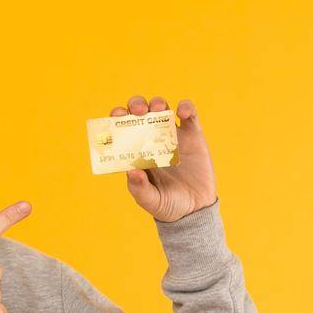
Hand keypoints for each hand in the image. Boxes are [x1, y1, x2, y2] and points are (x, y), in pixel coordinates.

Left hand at [115, 95, 217, 221]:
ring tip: (158, 109)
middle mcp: (151, 139)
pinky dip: (186, 107)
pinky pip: (190, 114)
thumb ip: (139, 188)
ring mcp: (172, 135)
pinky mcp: (193, 135)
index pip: (122, 128)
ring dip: (157, 102)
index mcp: (136, 151)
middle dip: (136, 104)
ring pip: (162, 107)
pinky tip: (182, 113)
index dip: (117, 118)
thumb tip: (130, 170)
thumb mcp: (151, 201)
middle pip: (140, 111)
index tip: (117, 117)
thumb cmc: (168, 205)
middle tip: (138, 111)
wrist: (196, 210)